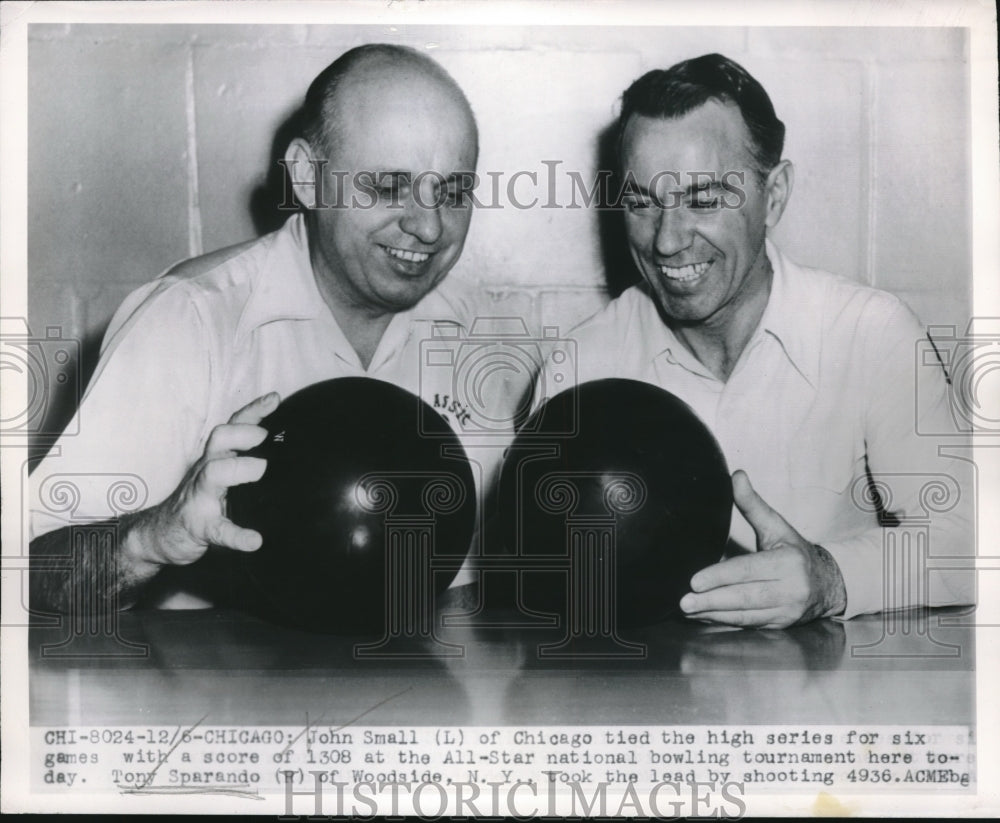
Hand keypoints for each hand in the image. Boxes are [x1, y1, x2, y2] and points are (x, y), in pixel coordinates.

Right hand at [134, 392, 279, 566]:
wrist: (160, 534)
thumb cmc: (199, 500)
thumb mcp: (220, 474)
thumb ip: (244, 461)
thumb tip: (285, 450)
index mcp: (216, 457)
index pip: (234, 426)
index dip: (253, 410)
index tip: (275, 398)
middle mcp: (206, 469)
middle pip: (219, 438)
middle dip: (243, 432)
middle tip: (265, 435)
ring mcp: (200, 496)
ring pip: (213, 473)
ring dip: (238, 469)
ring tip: (260, 469)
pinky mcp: (199, 526)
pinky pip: (217, 529)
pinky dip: (236, 535)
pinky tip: (254, 541)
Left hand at [678, 470, 846, 627]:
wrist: (828, 584)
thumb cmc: (795, 552)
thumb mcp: (777, 526)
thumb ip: (753, 504)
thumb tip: (736, 476)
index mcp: (788, 563)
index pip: (748, 570)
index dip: (720, 576)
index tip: (695, 580)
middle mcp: (789, 590)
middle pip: (745, 597)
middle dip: (712, 600)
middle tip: (684, 601)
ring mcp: (785, 611)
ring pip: (745, 615)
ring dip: (714, 615)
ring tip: (689, 611)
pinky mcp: (779, 625)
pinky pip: (748, 625)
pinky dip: (724, 622)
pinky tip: (704, 618)